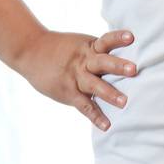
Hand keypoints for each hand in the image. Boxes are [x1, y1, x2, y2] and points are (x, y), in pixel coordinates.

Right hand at [14, 27, 136, 131]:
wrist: (30, 51)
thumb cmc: (61, 49)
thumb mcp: (81, 45)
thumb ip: (99, 51)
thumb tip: (125, 58)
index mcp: (89, 48)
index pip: (106, 41)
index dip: (118, 38)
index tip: (132, 37)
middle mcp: (84, 61)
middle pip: (103, 62)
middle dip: (118, 66)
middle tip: (134, 69)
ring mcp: (76, 77)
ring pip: (94, 85)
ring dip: (109, 93)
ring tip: (124, 102)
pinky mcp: (69, 92)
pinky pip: (84, 105)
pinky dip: (95, 116)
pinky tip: (106, 126)